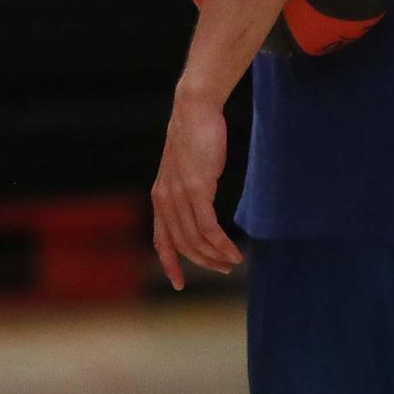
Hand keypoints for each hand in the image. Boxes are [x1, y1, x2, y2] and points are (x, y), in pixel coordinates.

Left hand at [151, 89, 242, 289]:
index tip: (178, 284)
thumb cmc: (194, 137)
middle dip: (204, 262)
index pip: (161, 240)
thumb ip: (185, 191)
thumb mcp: (184, 169)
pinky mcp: (197, 189)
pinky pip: (208, 228)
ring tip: (233, 262)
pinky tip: (234, 251)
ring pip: (196, 240)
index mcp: (159, 197)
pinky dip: (221, 244)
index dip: (170, 263)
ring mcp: (180, 195)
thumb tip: (197, 206)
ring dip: (216, 256)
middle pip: (182, 245)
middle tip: (224, 269)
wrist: (194, 110)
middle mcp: (165, 200)